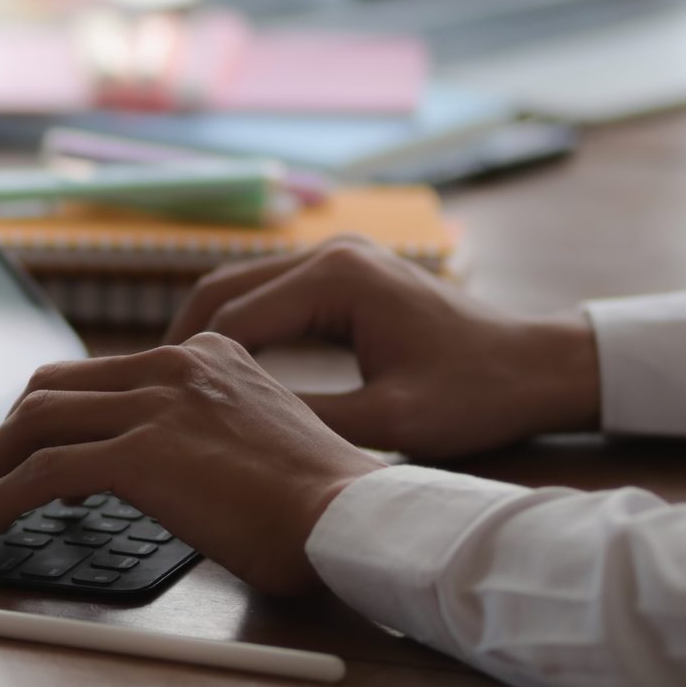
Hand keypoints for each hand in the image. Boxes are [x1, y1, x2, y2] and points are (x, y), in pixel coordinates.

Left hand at [0, 333, 385, 594]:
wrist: (350, 515)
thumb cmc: (322, 498)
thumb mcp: (264, 431)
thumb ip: (210, 429)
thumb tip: (172, 466)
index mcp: (206, 355)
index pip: (103, 370)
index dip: (61, 412)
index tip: (48, 449)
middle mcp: (174, 366)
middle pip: (54, 385)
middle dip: (15, 431)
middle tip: (1, 472)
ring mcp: (153, 406)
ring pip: (35, 421)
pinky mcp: (137, 456)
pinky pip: (42, 471)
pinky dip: (5, 497)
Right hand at [165, 236, 599, 459]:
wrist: (539, 366)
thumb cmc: (476, 395)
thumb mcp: (388, 421)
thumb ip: (307, 417)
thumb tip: (230, 432)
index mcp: (337, 280)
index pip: (232, 318)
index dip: (186, 367)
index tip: (150, 409)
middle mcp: (331, 254)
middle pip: (222, 289)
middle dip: (180, 344)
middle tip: (145, 398)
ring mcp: (340, 258)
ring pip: (242, 287)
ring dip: (206, 334)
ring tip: (172, 390)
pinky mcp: (348, 274)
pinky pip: (273, 295)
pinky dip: (242, 329)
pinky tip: (224, 375)